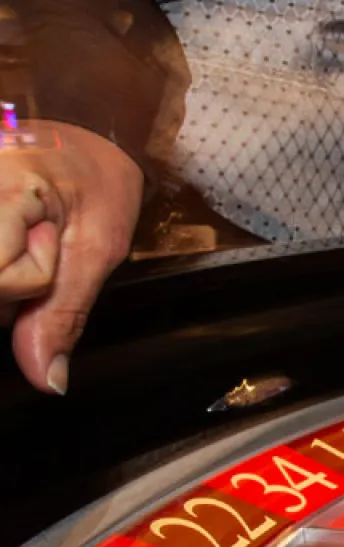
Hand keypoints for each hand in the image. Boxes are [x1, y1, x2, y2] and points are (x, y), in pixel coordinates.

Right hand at [1, 121, 142, 394]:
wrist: (85, 132)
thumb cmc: (98, 183)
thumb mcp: (97, 250)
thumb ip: (62, 315)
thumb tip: (45, 380)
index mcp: (3, 189)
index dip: (29, 281)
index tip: (53, 243)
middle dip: (6, 286)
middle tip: (38, 238)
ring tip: (22, 237)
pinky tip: (6, 242)